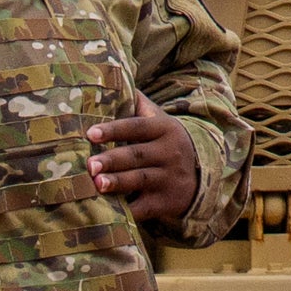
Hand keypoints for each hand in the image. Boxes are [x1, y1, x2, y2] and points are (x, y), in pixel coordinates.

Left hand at [86, 105, 199, 225]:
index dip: (114, 130)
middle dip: (113, 160)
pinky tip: (112, 212)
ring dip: (118, 182)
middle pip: (137, 154)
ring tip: (97, 184)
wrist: (200, 176)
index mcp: (164, 129)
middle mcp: (169, 152)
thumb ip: (139, 104)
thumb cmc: (166, 144)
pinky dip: (129, 210)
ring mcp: (169, 178)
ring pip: (141, 179)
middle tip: (90, 164)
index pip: (137, 127)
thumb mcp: (159, 121)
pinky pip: (145, 207)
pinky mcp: (166, 202)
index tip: (90, 134)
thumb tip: (115, 78)